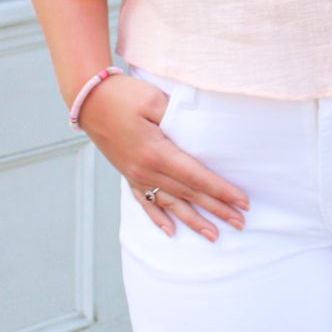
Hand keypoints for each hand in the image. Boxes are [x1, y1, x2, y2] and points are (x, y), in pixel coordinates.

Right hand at [78, 74, 248, 241]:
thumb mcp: (154, 100)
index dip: (221, 191)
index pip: (197, 177)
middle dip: (216, 209)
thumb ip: (178, 116)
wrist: (89, 100)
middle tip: (240, 223)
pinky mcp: (128, 174)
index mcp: (157, 152)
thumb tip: (199, 131)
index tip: (242, 202)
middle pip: (188, 194)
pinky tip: (171, 232)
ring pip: (170, 203)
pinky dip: (159, 218)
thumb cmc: (123, 95)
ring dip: (193, 220)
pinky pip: (145, 202)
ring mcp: (135, 175)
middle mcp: (146, 170)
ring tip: (213, 235)